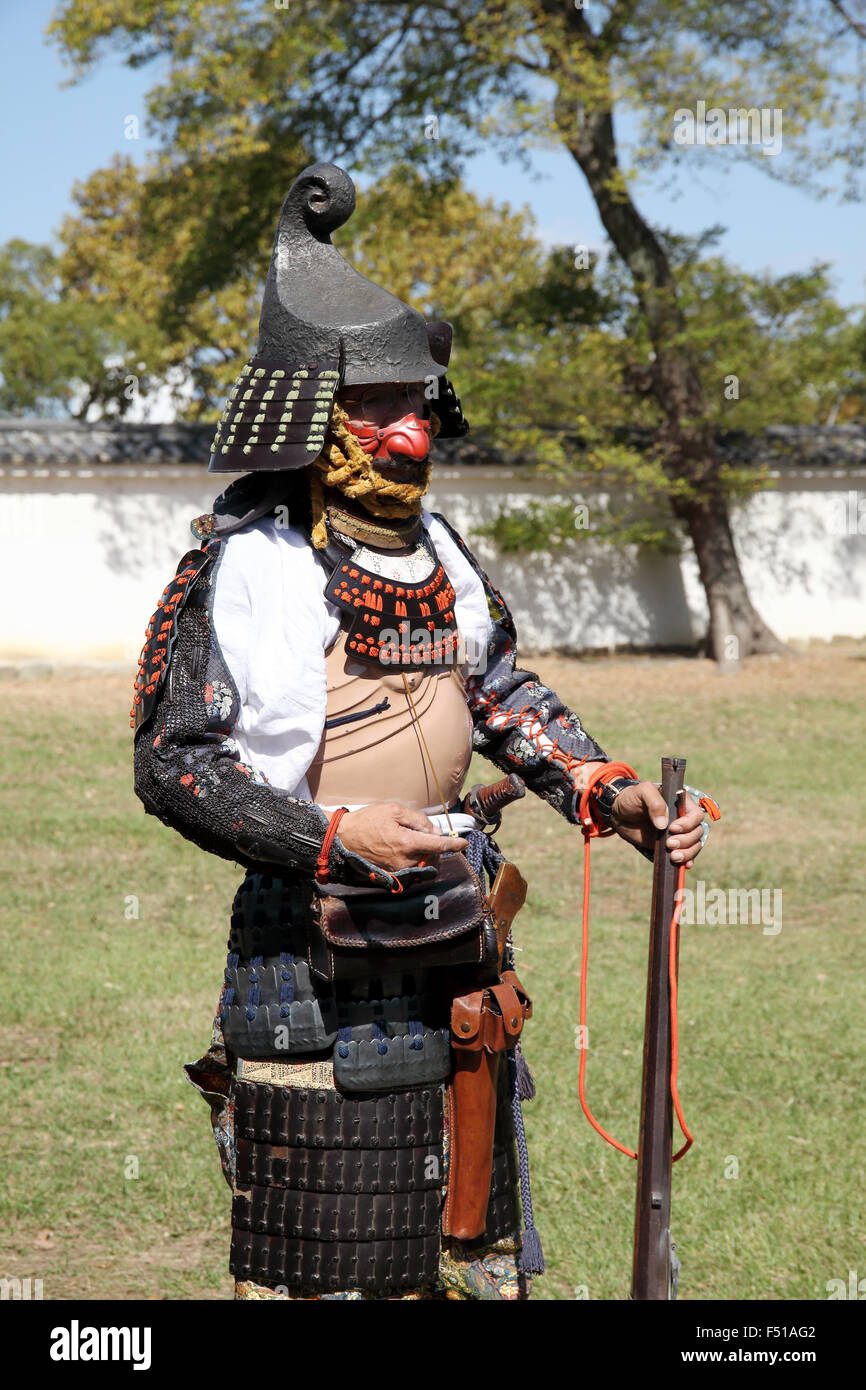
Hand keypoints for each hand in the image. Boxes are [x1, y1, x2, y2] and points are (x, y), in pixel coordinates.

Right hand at [337, 801, 467, 870]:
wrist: (344, 837)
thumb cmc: (368, 821)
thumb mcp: (395, 810)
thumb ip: (418, 820)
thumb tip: (434, 830)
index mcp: (407, 843)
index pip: (439, 846)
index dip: (454, 845)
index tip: (464, 843)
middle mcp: (405, 861)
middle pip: (433, 856)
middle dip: (436, 846)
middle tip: (425, 832)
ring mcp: (398, 871)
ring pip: (424, 864)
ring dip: (426, 854)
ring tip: (412, 840)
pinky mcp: (392, 876)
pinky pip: (413, 870)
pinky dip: (416, 861)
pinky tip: (408, 851)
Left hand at [609, 782, 705, 867]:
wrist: (621, 814)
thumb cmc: (633, 798)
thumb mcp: (642, 792)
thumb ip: (655, 802)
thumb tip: (663, 824)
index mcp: (681, 804)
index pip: (696, 814)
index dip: (688, 823)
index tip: (673, 828)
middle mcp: (683, 819)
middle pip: (697, 832)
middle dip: (686, 840)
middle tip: (669, 843)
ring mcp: (679, 834)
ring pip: (694, 845)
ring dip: (687, 852)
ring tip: (673, 856)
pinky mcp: (672, 846)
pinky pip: (686, 855)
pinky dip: (687, 860)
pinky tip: (683, 865)